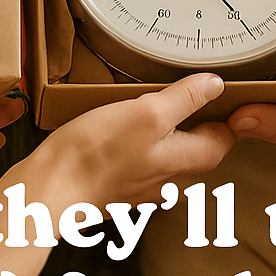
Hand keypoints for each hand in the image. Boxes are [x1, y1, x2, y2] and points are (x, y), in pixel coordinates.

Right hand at [26, 73, 234, 211]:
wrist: (51, 190)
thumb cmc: (96, 152)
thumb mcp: (147, 112)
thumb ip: (185, 99)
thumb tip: (216, 85)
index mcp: (185, 162)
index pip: (223, 139)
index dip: (224, 113)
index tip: (218, 91)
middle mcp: (170, 181)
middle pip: (197, 148)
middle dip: (196, 122)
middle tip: (186, 92)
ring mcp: (143, 187)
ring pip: (168, 156)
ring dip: (166, 134)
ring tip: (150, 107)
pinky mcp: (119, 188)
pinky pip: (140, 163)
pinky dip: (139, 145)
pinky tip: (120, 131)